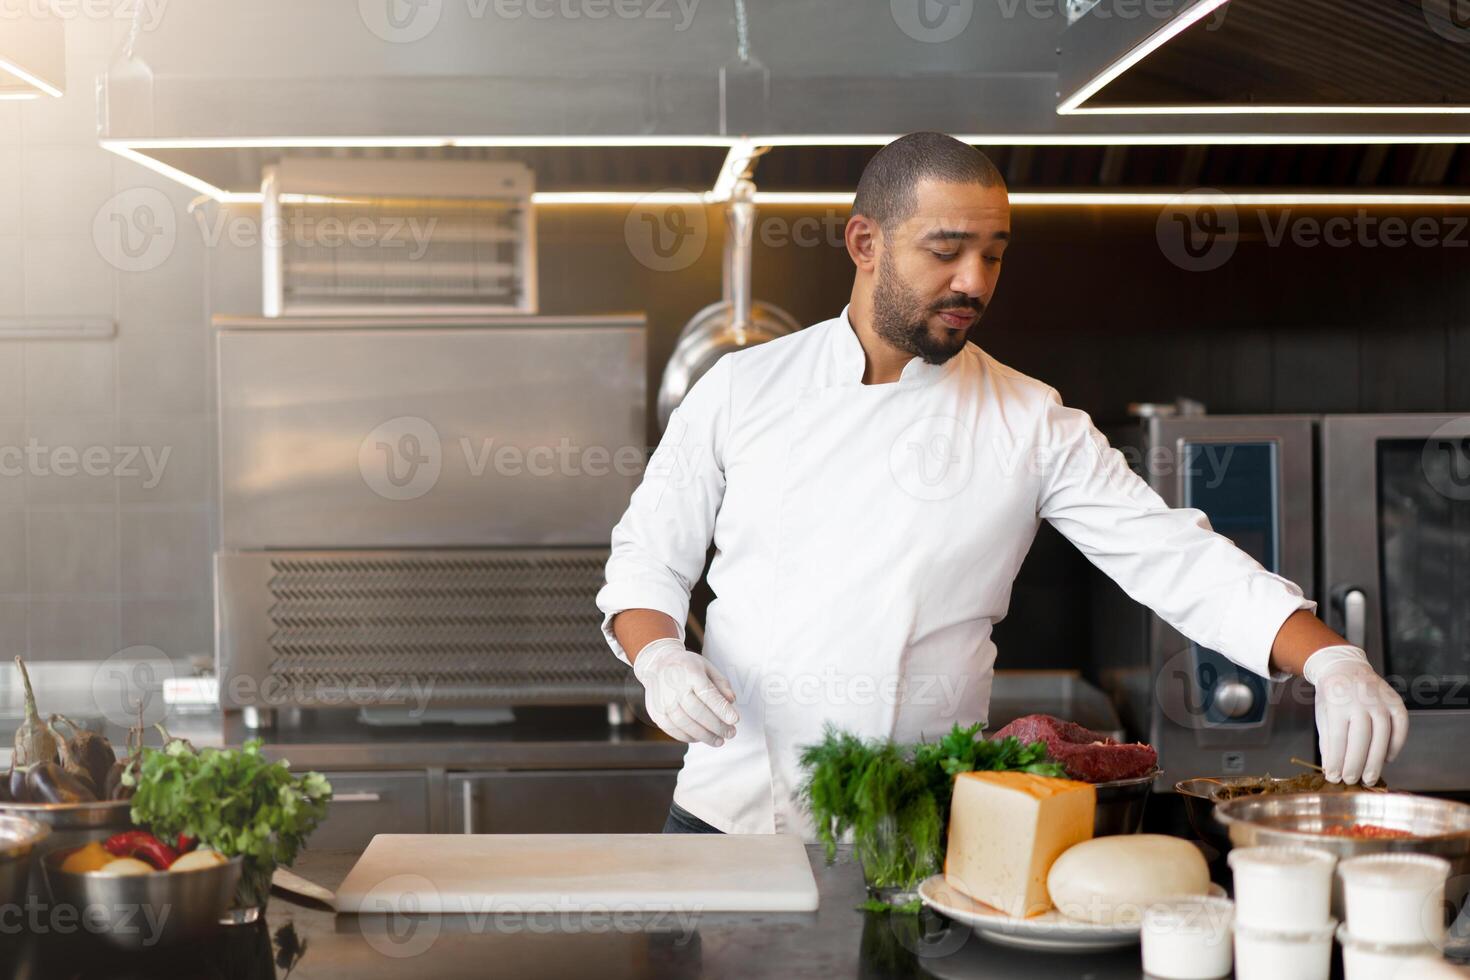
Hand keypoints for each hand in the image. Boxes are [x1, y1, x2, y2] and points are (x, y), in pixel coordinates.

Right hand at [632, 638, 739, 746]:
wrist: (656, 665)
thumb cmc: (687, 666)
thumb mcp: (707, 667)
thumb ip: (721, 683)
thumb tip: (731, 701)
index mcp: (690, 672)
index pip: (708, 694)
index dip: (722, 709)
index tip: (735, 719)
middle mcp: (674, 688)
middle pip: (698, 712)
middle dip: (717, 726)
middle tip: (730, 733)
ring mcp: (663, 702)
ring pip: (686, 725)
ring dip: (705, 736)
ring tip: (719, 740)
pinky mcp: (656, 714)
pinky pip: (674, 731)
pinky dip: (689, 737)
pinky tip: (700, 738)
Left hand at [1304, 645, 1408, 785]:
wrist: (1345, 667)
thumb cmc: (1331, 695)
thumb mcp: (1323, 715)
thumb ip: (1327, 741)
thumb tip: (1331, 769)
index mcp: (1338, 703)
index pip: (1338, 738)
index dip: (1337, 761)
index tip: (1334, 778)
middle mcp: (1361, 701)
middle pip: (1362, 739)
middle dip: (1356, 764)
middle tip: (1352, 781)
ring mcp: (1381, 700)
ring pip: (1383, 735)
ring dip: (1376, 760)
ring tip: (1369, 778)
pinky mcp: (1396, 701)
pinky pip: (1401, 725)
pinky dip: (1397, 744)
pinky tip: (1387, 759)